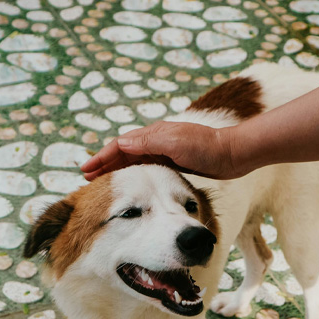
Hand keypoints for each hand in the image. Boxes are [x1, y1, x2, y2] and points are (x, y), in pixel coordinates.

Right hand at [81, 121, 240, 180]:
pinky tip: (132, 184)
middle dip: (105, 165)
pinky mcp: (174, 163)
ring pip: (134, 162)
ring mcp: (165, 152)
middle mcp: (156, 142)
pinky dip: (135, 175)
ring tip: (103, 182)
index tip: (86, 171)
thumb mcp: (174, 142)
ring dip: (118, 171)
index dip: (101, 158)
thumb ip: (148, 142)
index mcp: (153, 134)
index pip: (120, 146)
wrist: (232, 154)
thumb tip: (120, 142)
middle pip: (124, 154)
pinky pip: (148, 169)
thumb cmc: (205, 147)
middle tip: (88, 178)